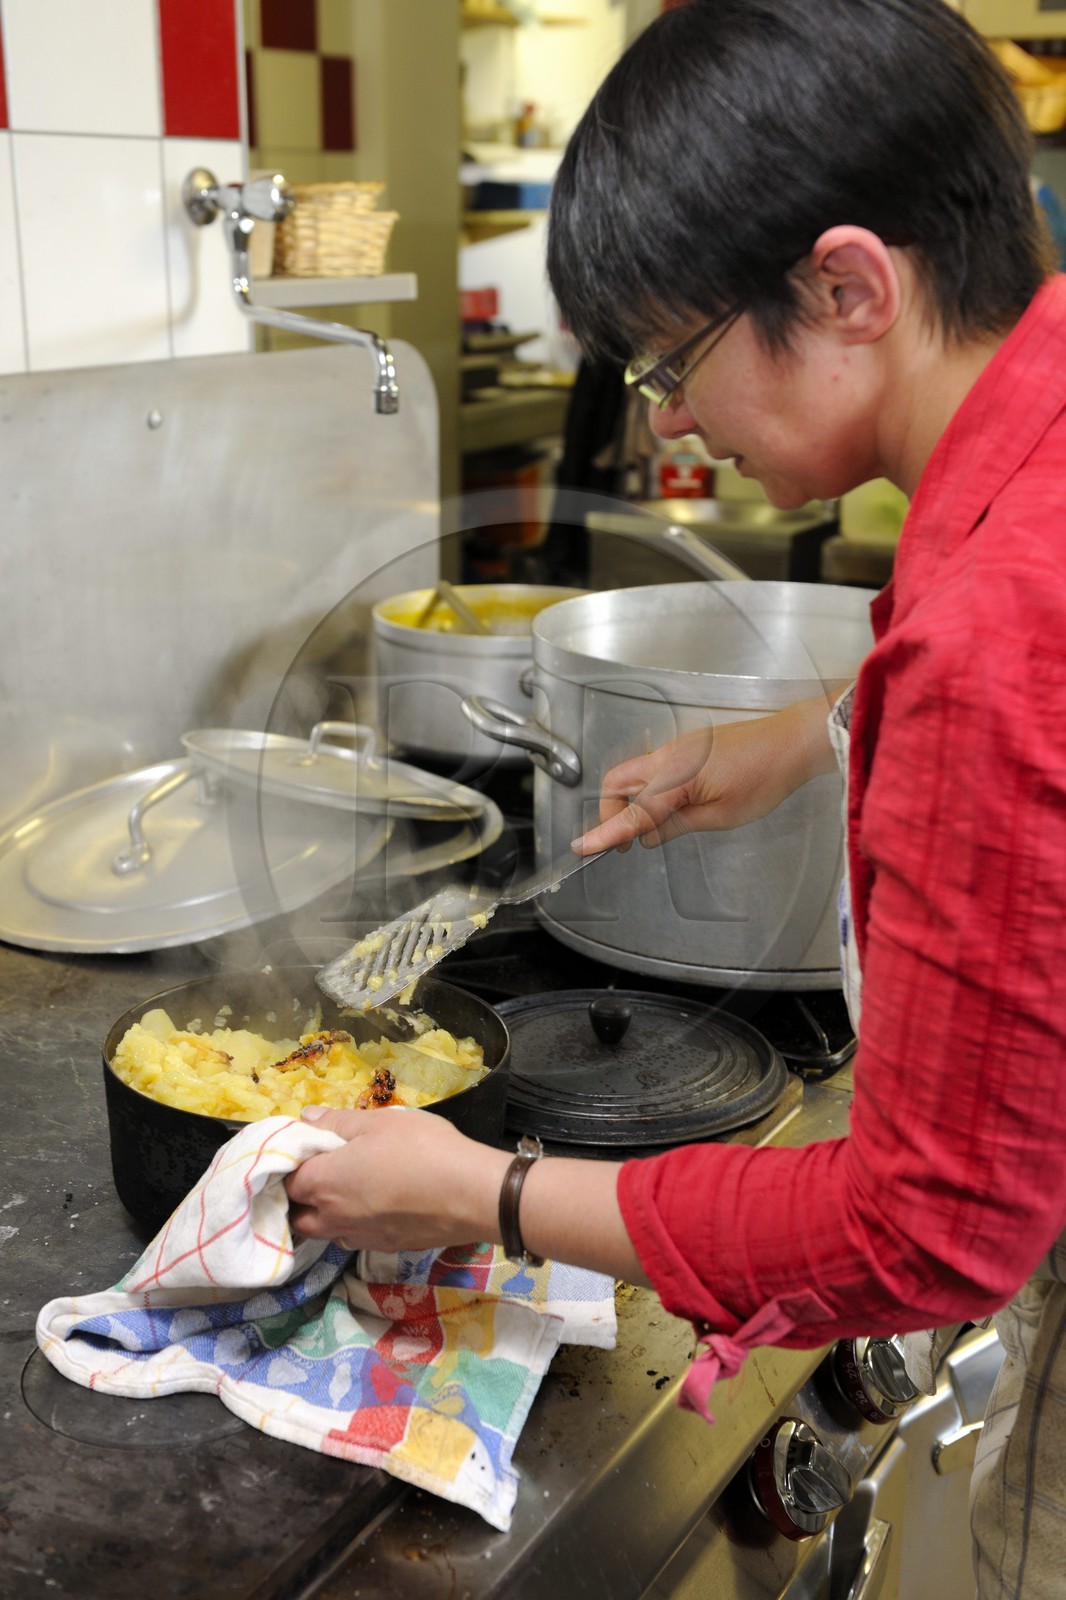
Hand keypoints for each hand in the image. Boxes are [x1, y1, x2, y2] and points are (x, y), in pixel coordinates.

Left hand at [284, 1106, 509, 1252]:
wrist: (470, 1194)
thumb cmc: (422, 1149)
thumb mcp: (379, 1122)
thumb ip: (337, 1122)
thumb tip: (307, 1118)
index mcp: (325, 1183)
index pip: (287, 1181)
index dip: (290, 1165)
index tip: (305, 1150)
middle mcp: (334, 1217)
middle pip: (297, 1216)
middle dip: (299, 1197)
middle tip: (318, 1173)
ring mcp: (359, 1237)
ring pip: (325, 1232)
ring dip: (324, 1215)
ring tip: (343, 1191)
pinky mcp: (384, 1248)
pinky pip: (353, 1238)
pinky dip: (352, 1225)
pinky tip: (372, 1206)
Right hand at [573, 695, 840, 854]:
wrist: (790, 743)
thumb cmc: (765, 776)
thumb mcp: (721, 816)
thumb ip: (677, 825)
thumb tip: (650, 836)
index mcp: (675, 777)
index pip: (632, 812)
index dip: (606, 833)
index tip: (583, 846)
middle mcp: (668, 756)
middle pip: (617, 782)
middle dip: (611, 812)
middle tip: (621, 840)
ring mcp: (676, 747)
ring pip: (633, 773)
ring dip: (629, 800)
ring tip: (648, 828)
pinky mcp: (687, 746)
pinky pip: (652, 767)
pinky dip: (647, 789)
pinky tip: (667, 807)